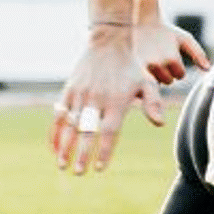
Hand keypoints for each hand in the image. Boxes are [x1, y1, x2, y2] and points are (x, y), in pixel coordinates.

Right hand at [49, 35, 164, 175]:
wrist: (110, 40)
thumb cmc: (131, 67)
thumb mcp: (146, 82)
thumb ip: (152, 103)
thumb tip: (160, 123)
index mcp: (116, 101)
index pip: (109, 131)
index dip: (103, 150)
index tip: (99, 168)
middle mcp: (96, 99)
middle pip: (87, 132)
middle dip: (82, 154)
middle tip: (78, 172)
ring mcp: (81, 94)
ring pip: (70, 125)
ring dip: (64, 146)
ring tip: (61, 164)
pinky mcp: (69, 89)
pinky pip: (59, 114)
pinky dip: (55, 131)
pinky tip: (53, 147)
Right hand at [126, 17, 207, 85]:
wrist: (135, 20)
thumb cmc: (162, 30)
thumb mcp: (183, 38)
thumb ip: (198, 53)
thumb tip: (208, 70)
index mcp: (171, 59)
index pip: (180, 74)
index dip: (175, 65)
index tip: (167, 53)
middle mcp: (157, 66)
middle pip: (167, 81)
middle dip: (164, 71)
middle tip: (157, 55)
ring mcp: (142, 70)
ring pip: (154, 83)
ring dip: (154, 74)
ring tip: (148, 58)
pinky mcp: (129, 72)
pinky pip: (141, 87)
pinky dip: (141, 79)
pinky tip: (139, 65)